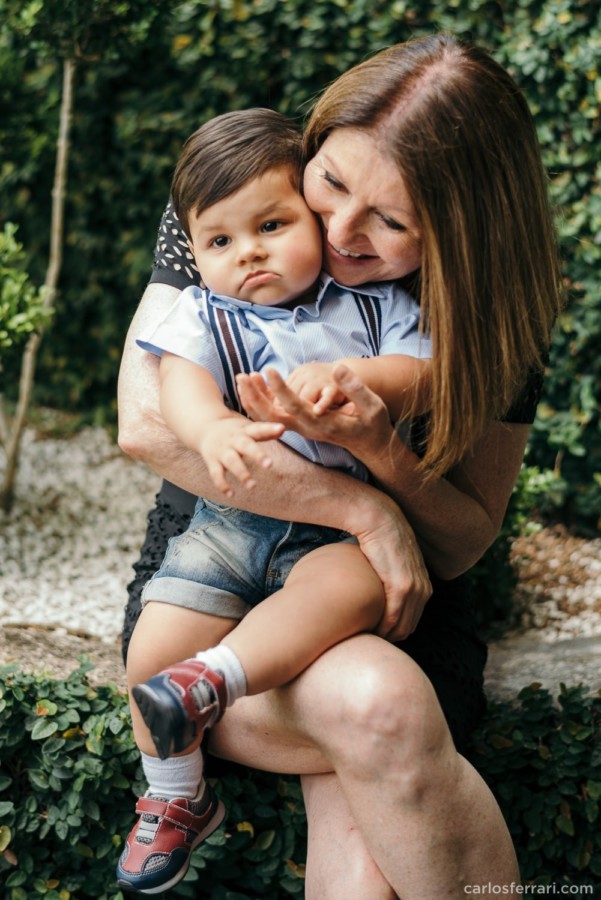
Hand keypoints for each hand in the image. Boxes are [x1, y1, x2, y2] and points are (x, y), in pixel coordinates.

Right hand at [199, 417, 283, 496]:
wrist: (205, 427)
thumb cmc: (234, 431)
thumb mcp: (248, 428)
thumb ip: (265, 431)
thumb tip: (283, 430)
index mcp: (244, 431)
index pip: (258, 429)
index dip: (269, 429)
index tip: (281, 429)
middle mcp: (233, 440)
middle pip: (245, 446)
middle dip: (257, 455)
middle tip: (270, 464)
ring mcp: (222, 451)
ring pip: (231, 462)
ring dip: (241, 474)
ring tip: (252, 486)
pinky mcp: (212, 462)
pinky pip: (216, 474)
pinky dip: (222, 484)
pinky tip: (231, 494)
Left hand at [238, 365, 392, 460]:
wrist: (369, 443)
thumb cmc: (372, 424)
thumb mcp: (372, 406)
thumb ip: (355, 388)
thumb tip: (338, 368)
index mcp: (322, 423)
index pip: (295, 406)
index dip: (280, 388)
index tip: (268, 370)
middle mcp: (306, 428)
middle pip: (272, 416)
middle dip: (255, 397)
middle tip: (242, 376)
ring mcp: (300, 428)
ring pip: (268, 418)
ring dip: (253, 399)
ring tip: (241, 378)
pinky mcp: (298, 425)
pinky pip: (273, 415)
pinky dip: (261, 401)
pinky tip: (254, 385)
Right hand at [353, 494, 431, 640]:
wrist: (379, 518)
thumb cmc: (378, 538)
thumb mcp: (392, 561)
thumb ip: (390, 576)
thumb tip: (375, 587)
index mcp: (424, 584)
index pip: (412, 619)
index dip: (394, 629)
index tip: (375, 631)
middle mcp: (424, 589)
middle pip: (408, 627)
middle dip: (390, 636)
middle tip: (368, 637)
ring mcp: (415, 588)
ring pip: (401, 627)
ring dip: (384, 635)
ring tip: (365, 635)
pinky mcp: (402, 586)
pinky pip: (392, 618)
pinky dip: (381, 627)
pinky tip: (367, 628)